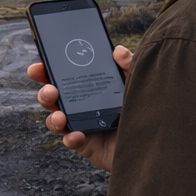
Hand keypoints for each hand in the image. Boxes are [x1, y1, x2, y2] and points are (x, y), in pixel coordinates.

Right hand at [28, 45, 133, 172]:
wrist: (157, 141)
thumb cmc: (144, 109)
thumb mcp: (137, 83)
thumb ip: (129, 66)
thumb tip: (117, 50)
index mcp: (88, 88)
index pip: (63, 77)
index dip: (46, 71)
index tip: (37, 67)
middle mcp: (81, 105)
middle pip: (54, 98)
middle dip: (45, 93)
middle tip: (50, 91)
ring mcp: (82, 125)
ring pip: (56, 120)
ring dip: (52, 117)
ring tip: (59, 115)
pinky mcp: (87, 145)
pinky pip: (71, 142)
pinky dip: (70, 138)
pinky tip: (76, 135)